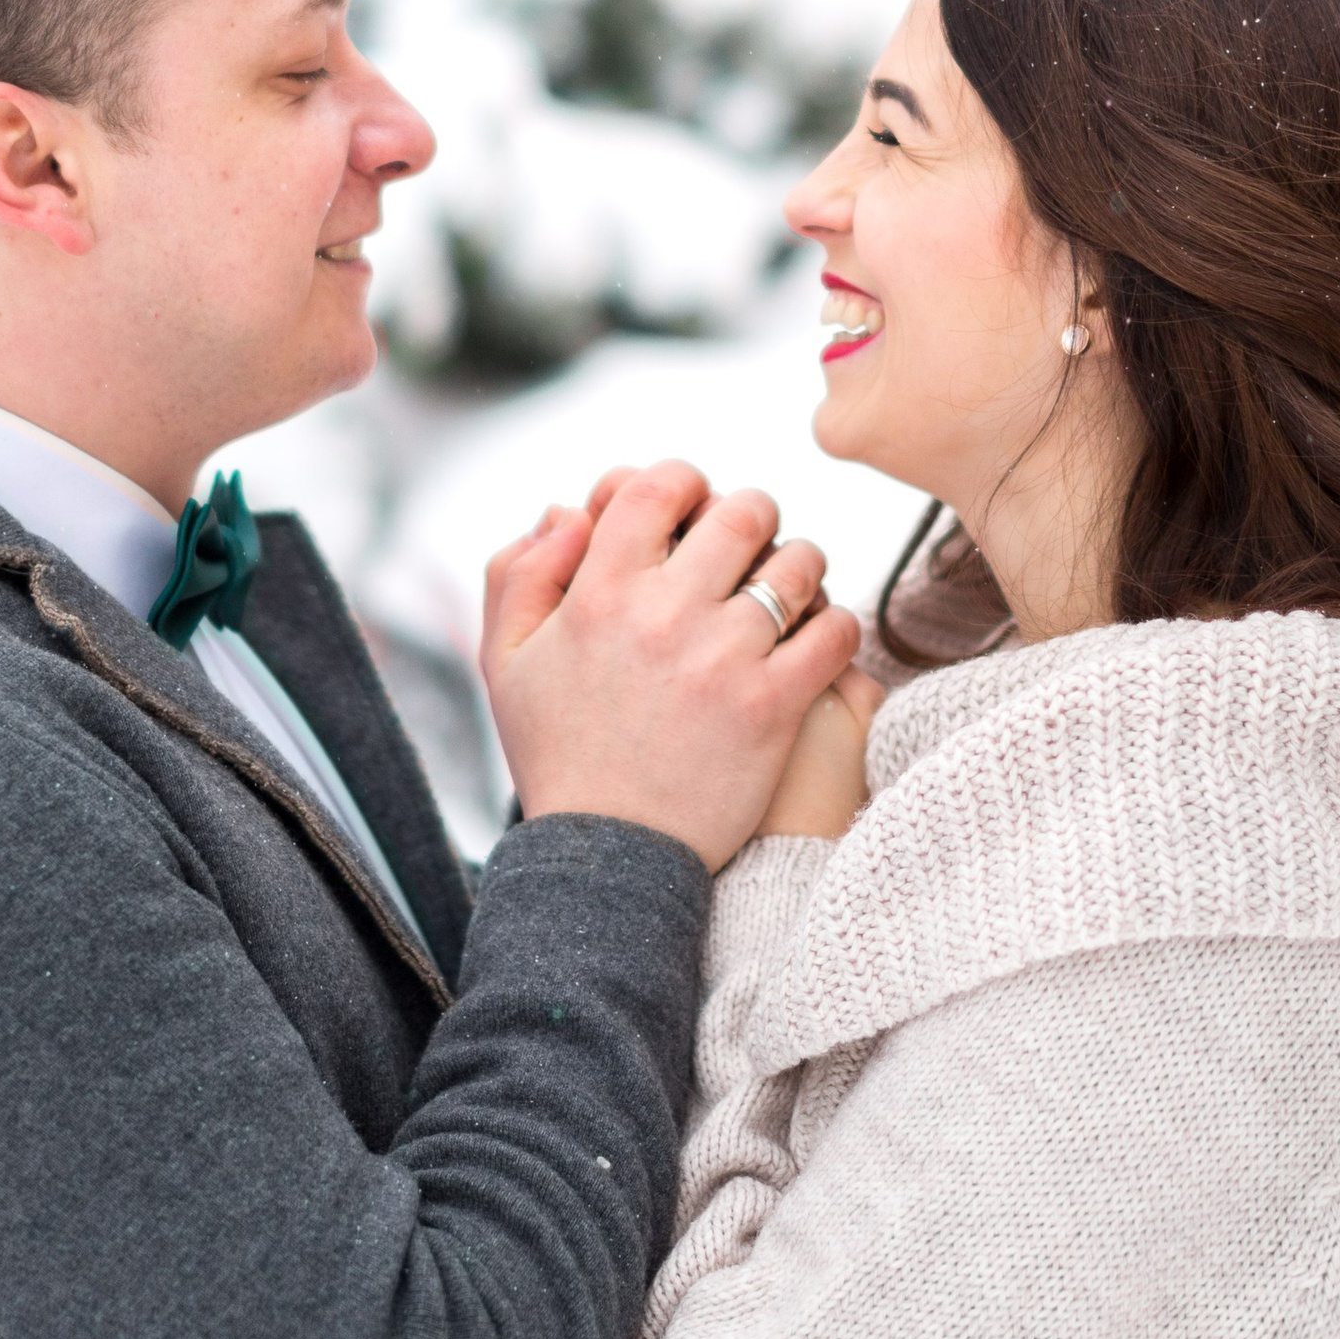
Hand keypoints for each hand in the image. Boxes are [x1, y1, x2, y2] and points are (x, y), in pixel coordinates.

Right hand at [481, 462, 859, 873]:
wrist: (607, 857)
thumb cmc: (557, 754)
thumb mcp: (505, 661)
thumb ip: (519, 572)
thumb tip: (567, 511)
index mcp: (598, 592)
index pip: (658, 484)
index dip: (684, 481)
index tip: (691, 507)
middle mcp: (663, 614)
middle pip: (742, 511)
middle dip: (752, 516)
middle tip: (749, 547)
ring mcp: (724, 658)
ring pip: (797, 563)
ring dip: (799, 567)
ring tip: (787, 591)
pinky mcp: (773, 705)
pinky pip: (833, 631)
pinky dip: (834, 624)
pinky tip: (815, 639)